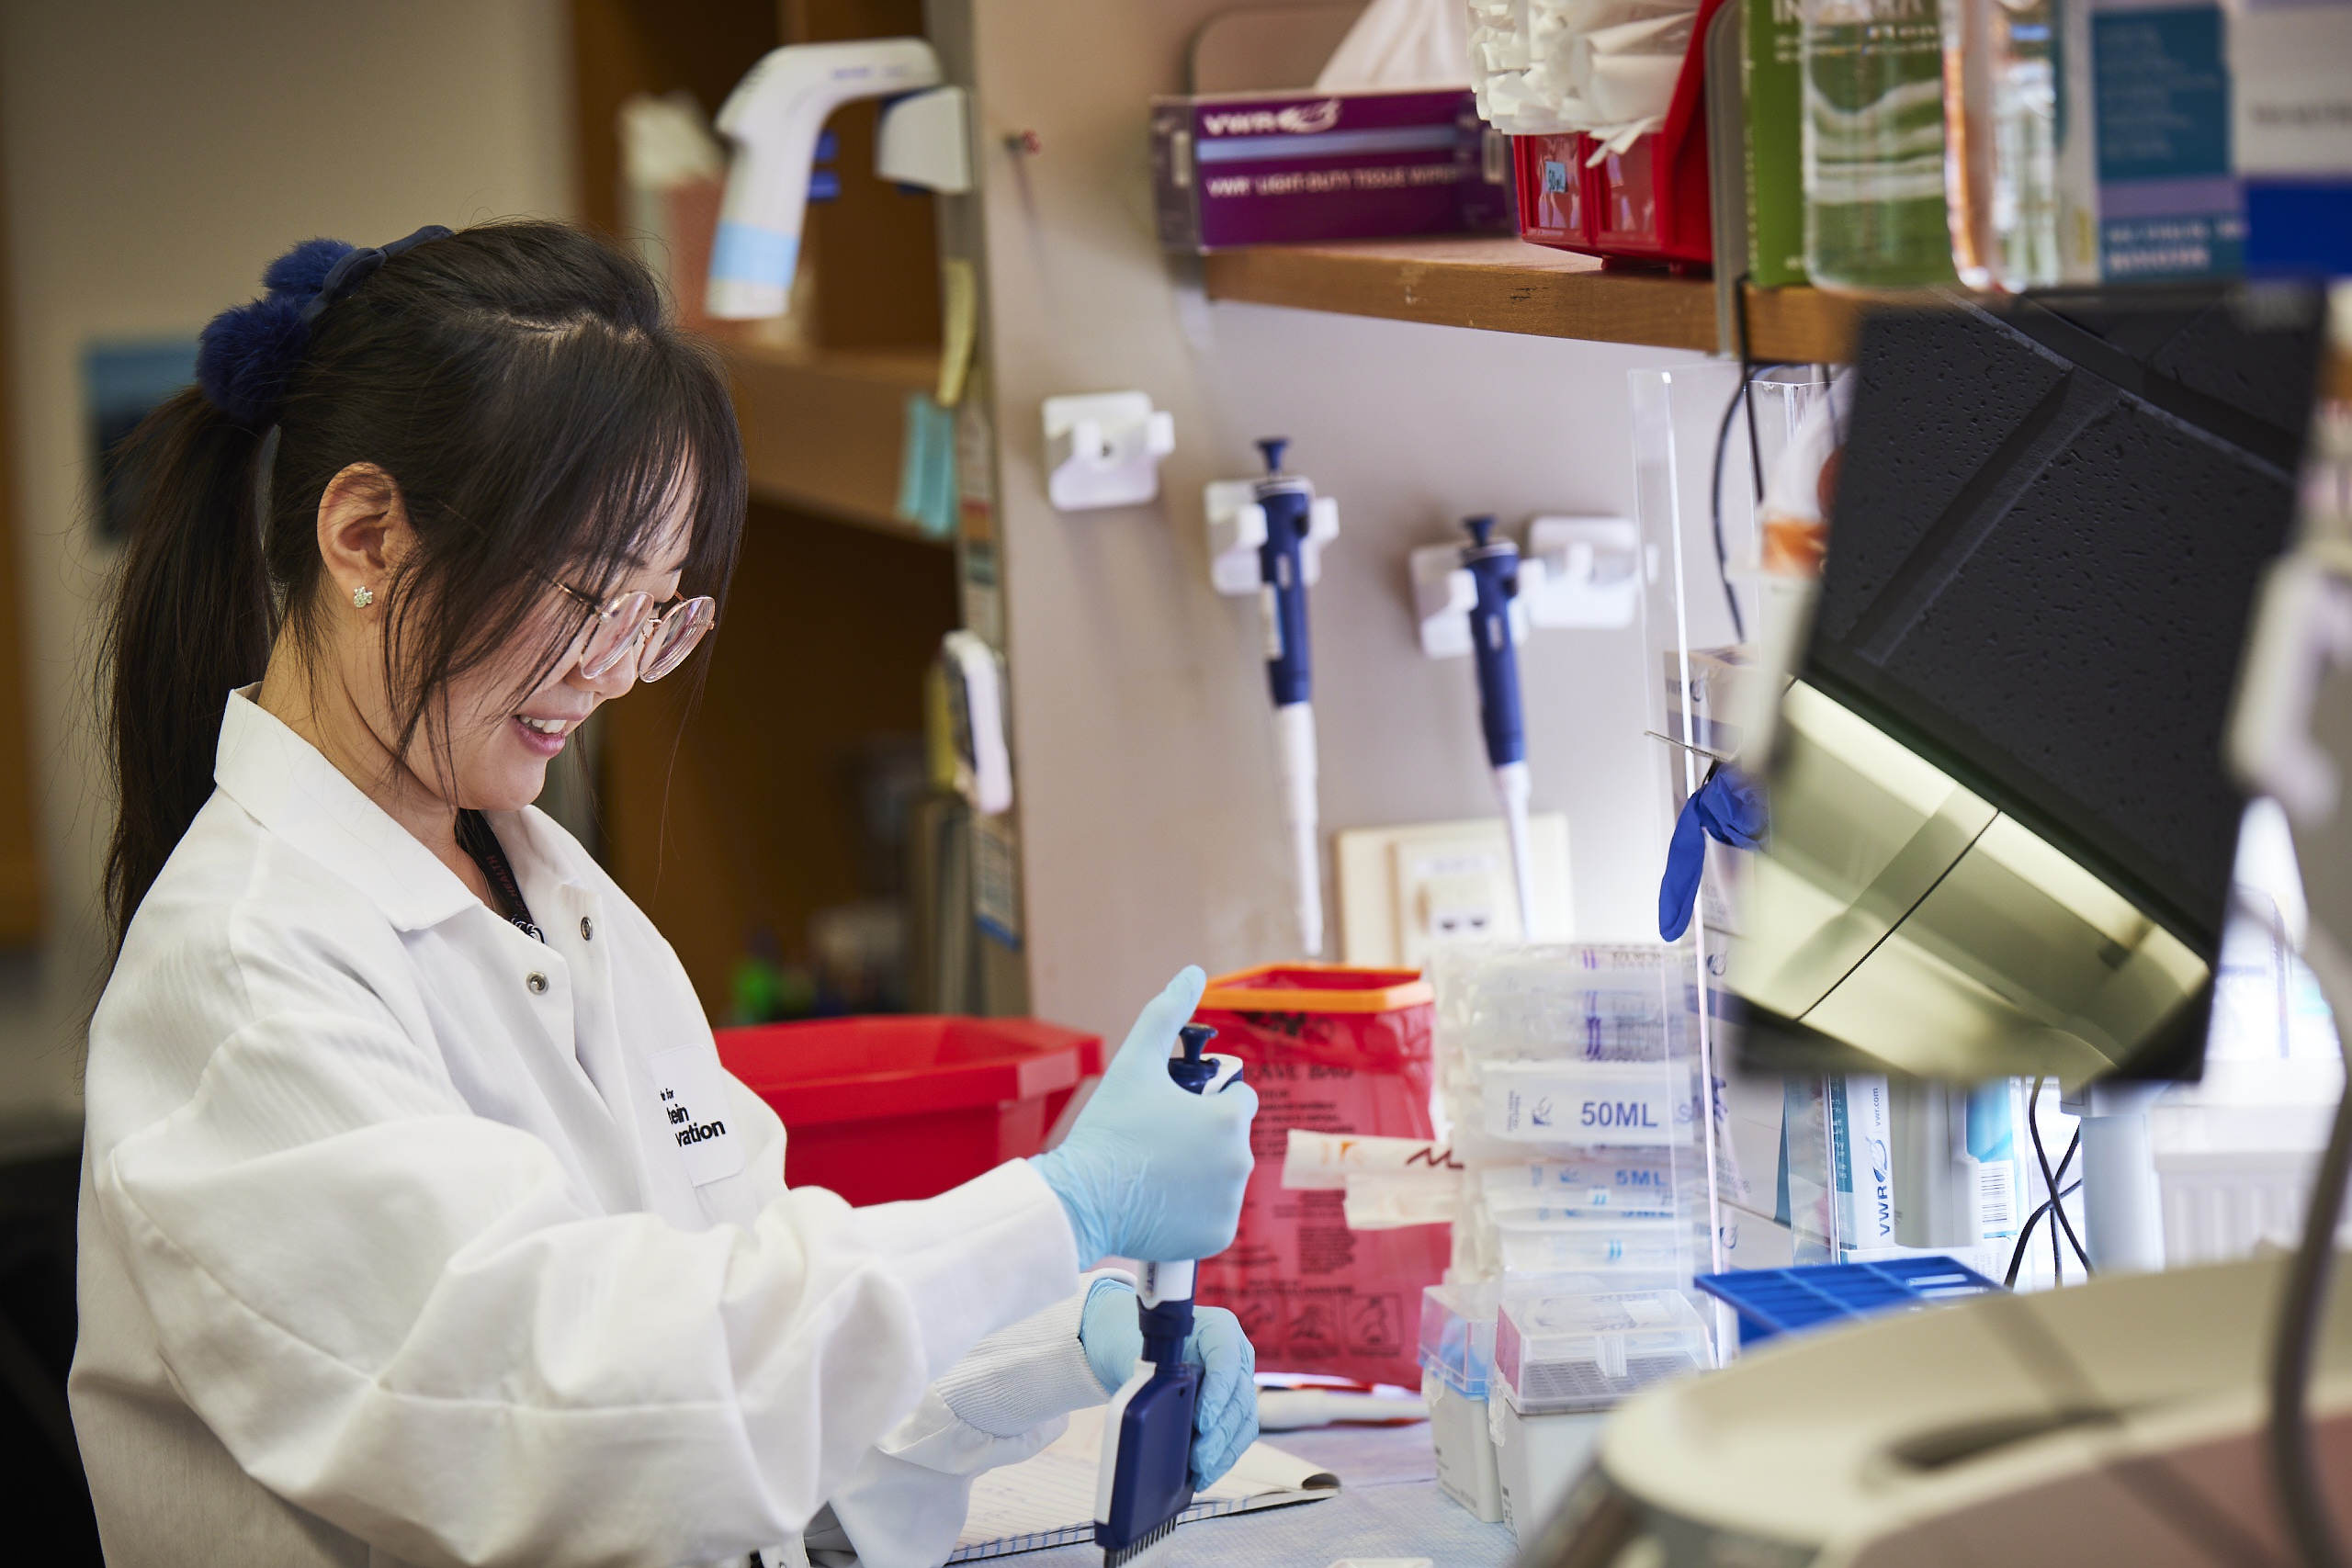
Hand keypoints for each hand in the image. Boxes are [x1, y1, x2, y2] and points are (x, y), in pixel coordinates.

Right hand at [1030, 967, 1257, 1265]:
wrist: (1081, 1198)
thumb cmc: (1109, 1129)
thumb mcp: (1135, 1062)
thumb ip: (1166, 1012)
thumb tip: (1192, 972)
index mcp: (1230, 1119)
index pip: (1239, 1100)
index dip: (1207, 1100)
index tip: (1174, 1110)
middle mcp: (1240, 1162)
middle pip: (1229, 1139)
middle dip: (1203, 1137)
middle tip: (1158, 1142)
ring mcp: (1230, 1203)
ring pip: (1222, 1177)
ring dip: (1200, 1172)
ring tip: (1156, 1172)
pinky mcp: (1217, 1236)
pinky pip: (1214, 1215)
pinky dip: (1194, 1210)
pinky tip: (1162, 1202)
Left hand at [1078, 1278, 1259, 1488]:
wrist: (1129, 1348)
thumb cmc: (1133, 1342)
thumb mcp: (1138, 1353)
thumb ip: (1151, 1374)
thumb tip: (1155, 1406)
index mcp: (1217, 1329)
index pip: (1225, 1359)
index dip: (1218, 1392)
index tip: (1202, 1421)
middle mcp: (1235, 1354)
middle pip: (1238, 1396)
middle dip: (1219, 1433)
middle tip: (1199, 1459)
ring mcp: (1237, 1381)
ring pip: (1243, 1420)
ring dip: (1224, 1451)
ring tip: (1202, 1473)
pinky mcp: (1232, 1406)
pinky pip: (1237, 1434)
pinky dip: (1223, 1456)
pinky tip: (1205, 1473)